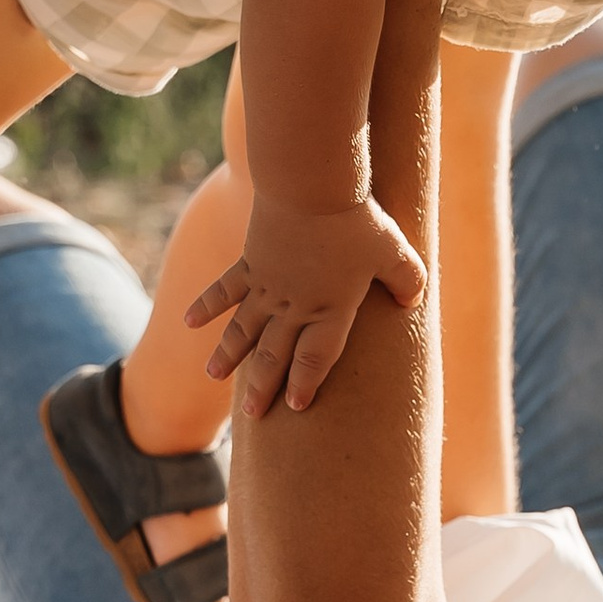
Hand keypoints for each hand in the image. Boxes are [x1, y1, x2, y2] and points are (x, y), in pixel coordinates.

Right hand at [187, 192, 428, 415]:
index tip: (295, 405)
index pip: (317, 359)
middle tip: (253, 414)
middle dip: (264, 386)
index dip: (306, 383)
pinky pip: (223, 289)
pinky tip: (189, 323)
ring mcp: (267, 287)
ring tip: (214, 376)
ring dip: (229, 355)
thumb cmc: (358, 220)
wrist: (311, 186)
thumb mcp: (397, 252)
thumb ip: (408, 281)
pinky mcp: (250, 262)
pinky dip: (206, 306)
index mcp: (331, 310)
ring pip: (244, 330)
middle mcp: (295, 307)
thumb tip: (413, 301)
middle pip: (276, 354)